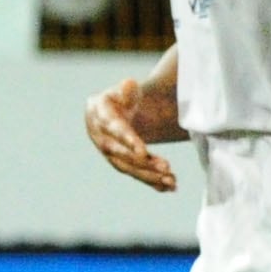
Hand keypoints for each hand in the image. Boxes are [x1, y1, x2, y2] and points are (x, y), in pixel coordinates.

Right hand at [86, 68, 179, 189]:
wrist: (118, 110)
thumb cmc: (123, 96)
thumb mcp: (126, 88)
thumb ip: (127, 88)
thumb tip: (129, 85)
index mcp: (99, 114)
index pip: (114, 129)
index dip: (128, 141)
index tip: (143, 152)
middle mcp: (100, 136)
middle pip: (120, 154)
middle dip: (143, 163)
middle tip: (166, 167)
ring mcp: (108, 152)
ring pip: (128, 168)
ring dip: (149, 176)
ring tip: (171, 180)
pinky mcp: (120, 163)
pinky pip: (136, 174)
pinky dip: (153, 182)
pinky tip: (170, 186)